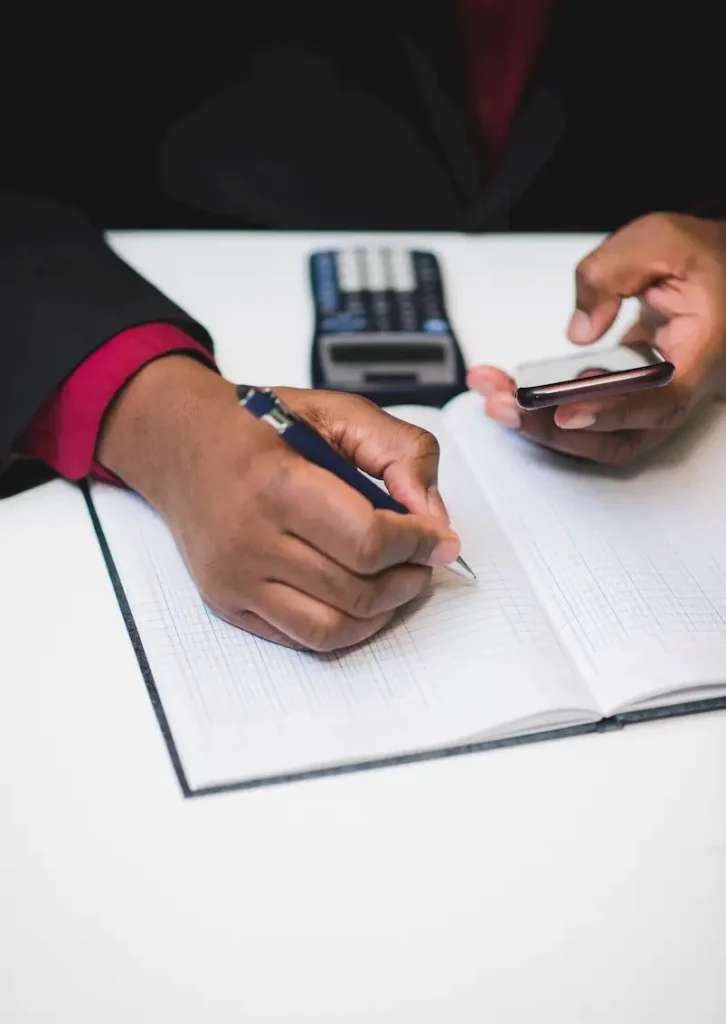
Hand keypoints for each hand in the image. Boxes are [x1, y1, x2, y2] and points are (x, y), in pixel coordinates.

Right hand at [97, 356, 458, 650]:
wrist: (180, 444)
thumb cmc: (255, 426)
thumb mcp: (336, 411)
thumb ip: (400, 452)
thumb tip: (434, 516)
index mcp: (276, 481)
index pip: (368, 541)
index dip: (418, 544)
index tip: (438, 537)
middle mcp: (249, 537)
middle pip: (357, 589)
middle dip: (410, 577)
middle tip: (426, 558)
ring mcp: (235, 578)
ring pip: (334, 627)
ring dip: (384, 610)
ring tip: (400, 580)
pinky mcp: (228, 603)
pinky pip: (303, 639)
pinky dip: (347, 627)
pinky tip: (362, 598)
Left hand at [468, 213, 725, 462]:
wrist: (723, 273)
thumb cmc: (702, 257)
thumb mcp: (660, 240)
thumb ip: (612, 273)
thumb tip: (579, 331)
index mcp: (704, 349)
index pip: (662, 399)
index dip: (613, 412)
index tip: (565, 412)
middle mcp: (684, 387)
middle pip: (621, 435)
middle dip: (554, 428)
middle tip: (502, 404)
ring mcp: (658, 400)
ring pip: (602, 436)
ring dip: (544, 425)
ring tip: (495, 396)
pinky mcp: (634, 398)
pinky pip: (593, 417)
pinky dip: (551, 410)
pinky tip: (513, 389)